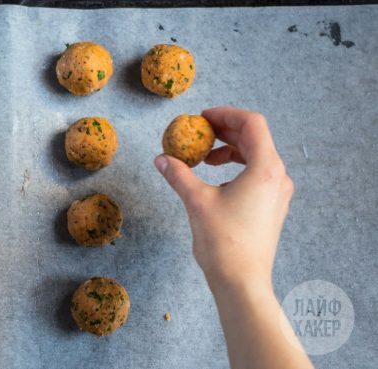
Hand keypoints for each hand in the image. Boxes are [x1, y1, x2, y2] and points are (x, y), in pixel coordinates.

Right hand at [154, 107, 293, 290]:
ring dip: (230, 150)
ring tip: (204, 158)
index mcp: (265, 169)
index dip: (226, 114)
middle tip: (200, 132)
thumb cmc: (223, 243)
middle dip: (225, 131)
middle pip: (255, 138)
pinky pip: (258, 174)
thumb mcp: (196, 201)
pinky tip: (217, 179)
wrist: (242, 282)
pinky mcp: (272, 206)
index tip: (203, 117)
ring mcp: (277, 193)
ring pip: (257, 156)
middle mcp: (277, 177)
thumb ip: (179, 174)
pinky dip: (237, 167)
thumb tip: (161, 159)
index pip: (252, 123)